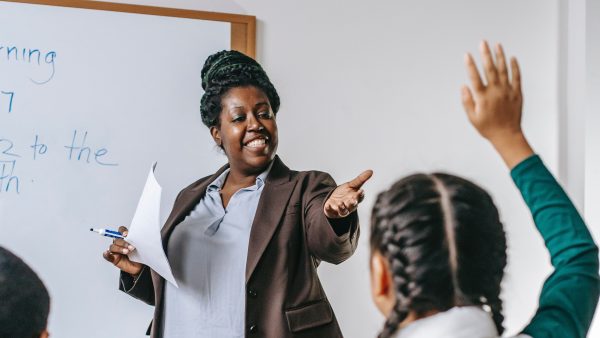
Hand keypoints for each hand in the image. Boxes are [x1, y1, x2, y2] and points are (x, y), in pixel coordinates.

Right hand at [102, 226, 142, 275]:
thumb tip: (134, 236)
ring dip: (119, 249)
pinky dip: (106, 254)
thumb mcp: (139, 246)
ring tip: (126, 252)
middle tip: (131, 247)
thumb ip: (136, 241)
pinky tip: (107, 253)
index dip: (122, 231)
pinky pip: (107, 256)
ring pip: (112, 247)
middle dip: (123, 243)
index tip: (126, 234)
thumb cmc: (140, 255)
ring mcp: (116, 251)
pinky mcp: (113, 258)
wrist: (140, 267)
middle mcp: (120, 244)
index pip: (121, 231)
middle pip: (116, 239)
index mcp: (126, 238)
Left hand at [324, 170, 372, 217]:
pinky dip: (329, 209)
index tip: (361, 191)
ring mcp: (340, 210)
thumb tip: (371, 171)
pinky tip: (327, 205)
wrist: (333, 199)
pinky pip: (330, 212)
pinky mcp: (332, 212)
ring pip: (343, 211)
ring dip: (342, 208)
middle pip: (352, 206)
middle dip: (353, 203)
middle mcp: (349, 206)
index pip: (360, 198)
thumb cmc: (344, 193)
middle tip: (353, 200)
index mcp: (355, 199)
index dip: (360, 195)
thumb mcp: (351, 185)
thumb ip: (360, 179)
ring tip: (340, 203)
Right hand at [462, 41, 532, 167]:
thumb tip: (464, 86)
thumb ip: (467, 101)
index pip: (475, 77)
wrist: (507, 135)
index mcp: (483, 97)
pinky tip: (512, 58)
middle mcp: (496, 92)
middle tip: (483, 43)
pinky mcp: (517, 93)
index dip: (470, 65)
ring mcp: (507, 91)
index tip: (467, 55)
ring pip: (504, 70)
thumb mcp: (472, 118)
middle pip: (490, 69)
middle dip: (486, 54)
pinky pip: (517, 77)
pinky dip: (515, 67)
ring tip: (497, 45)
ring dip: (500, 56)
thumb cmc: (488, 128)